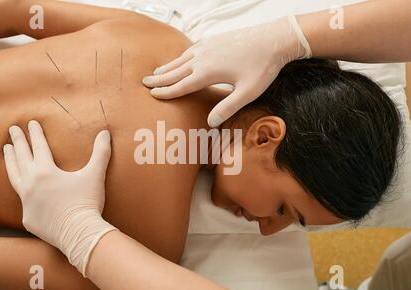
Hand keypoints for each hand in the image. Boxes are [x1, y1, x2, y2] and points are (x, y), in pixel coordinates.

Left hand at [3, 120, 115, 274]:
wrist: (79, 234)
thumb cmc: (87, 203)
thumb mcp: (95, 175)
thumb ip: (101, 153)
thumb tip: (106, 133)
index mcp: (45, 172)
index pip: (38, 146)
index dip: (36, 133)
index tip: (31, 123)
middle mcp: (31, 184)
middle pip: (21, 157)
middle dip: (17, 141)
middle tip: (13, 129)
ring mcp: (27, 202)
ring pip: (14, 176)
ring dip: (10, 161)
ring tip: (6, 150)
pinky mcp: (28, 217)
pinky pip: (22, 200)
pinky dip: (20, 189)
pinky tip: (20, 186)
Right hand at [142, 15, 311, 126]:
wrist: (274, 39)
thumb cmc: (262, 67)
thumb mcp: (247, 92)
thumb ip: (228, 108)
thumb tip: (210, 123)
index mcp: (208, 72)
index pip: (181, 85)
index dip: (166, 92)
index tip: (153, 95)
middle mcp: (202, 58)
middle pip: (175, 71)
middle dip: (159, 78)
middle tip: (144, 83)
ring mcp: (207, 46)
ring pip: (181, 59)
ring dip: (167, 67)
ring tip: (155, 72)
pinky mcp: (213, 39)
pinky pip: (189, 49)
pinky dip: (180, 57)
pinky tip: (179, 59)